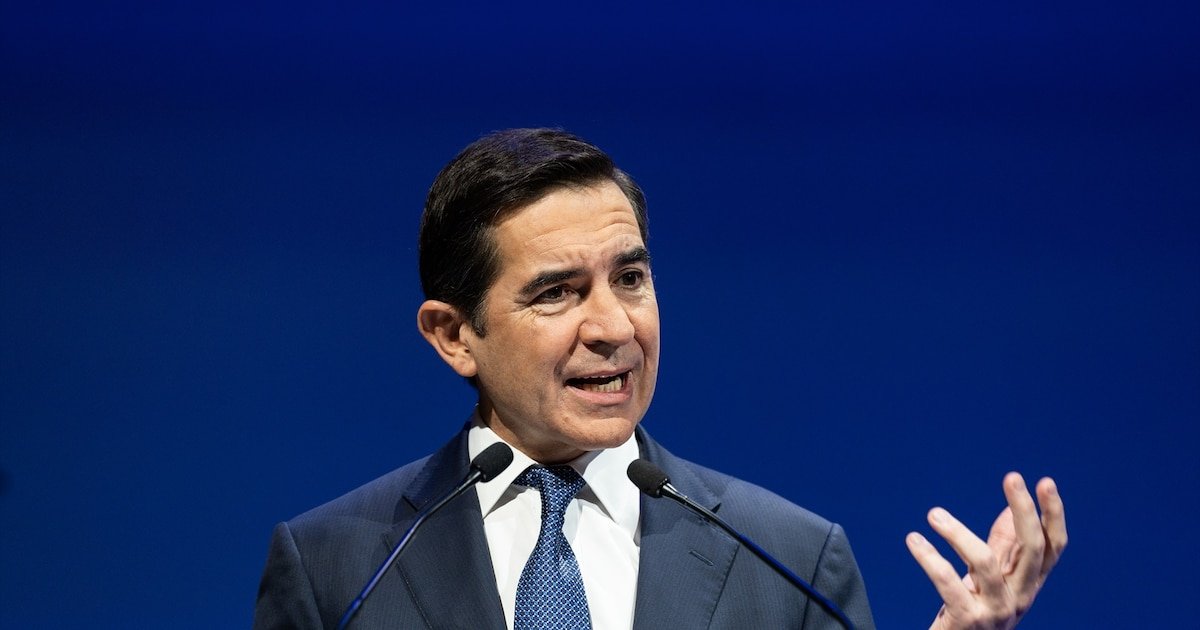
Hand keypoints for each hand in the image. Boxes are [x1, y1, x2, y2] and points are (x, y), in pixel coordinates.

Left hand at [905, 473, 1066, 628]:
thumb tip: (1011, 510)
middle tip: (1012, 476)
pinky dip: (929, 557)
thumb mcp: (992, 578)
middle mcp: (1020, 597)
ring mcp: (995, 611)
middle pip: (1032, 549)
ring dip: (957, 533)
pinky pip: (948, 582)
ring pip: (984, 562)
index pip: (1052, 547)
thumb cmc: (974, 611)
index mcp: (1028, 584)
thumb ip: (1003, 547)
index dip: (1053, 515)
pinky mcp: (967, 621)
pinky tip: (914, 540)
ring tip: (933, 514)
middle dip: (1025, 510)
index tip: (1044, 481)